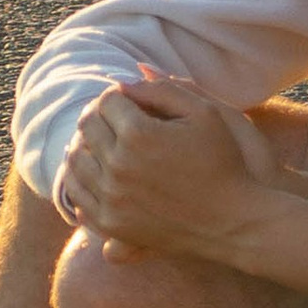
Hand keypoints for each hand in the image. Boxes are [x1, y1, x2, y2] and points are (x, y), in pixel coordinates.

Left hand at [63, 77, 273, 261]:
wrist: (232, 223)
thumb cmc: (223, 162)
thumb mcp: (205, 113)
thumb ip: (163, 89)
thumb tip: (124, 83)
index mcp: (139, 134)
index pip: (106, 101)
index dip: (116, 96)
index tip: (126, 102)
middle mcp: (118, 165)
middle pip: (87, 127)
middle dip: (99, 117)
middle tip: (112, 119)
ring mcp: (111, 197)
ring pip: (76, 159)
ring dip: (86, 145)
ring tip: (102, 143)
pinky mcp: (111, 223)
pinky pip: (78, 194)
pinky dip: (80, 178)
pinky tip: (96, 171)